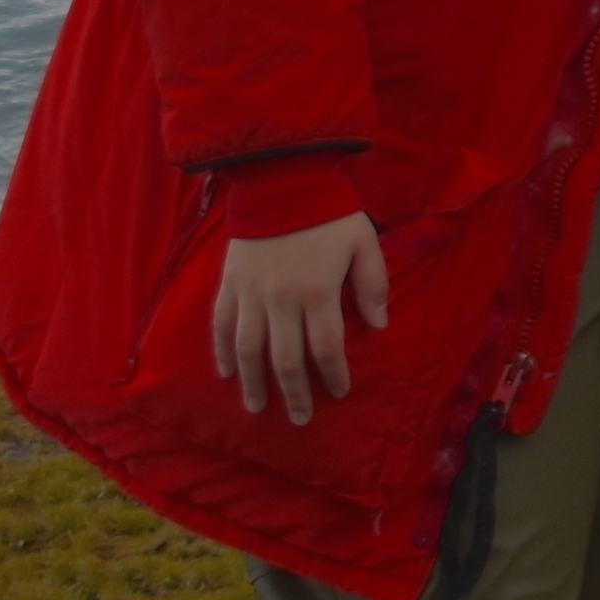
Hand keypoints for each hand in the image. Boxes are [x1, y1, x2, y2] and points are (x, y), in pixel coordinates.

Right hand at [212, 213, 387, 424]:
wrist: (281, 180)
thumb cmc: (329, 213)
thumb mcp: (365, 242)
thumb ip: (373, 284)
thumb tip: (379, 326)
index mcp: (317, 291)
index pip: (326, 347)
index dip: (334, 374)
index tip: (340, 392)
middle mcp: (281, 300)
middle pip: (286, 359)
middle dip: (296, 393)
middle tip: (301, 419)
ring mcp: (250, 294)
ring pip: (249, 350)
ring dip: (255, 382)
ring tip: (258, 408)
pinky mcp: (229, 285)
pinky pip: (220, 327)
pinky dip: (223, 352)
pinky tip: (228, 373)